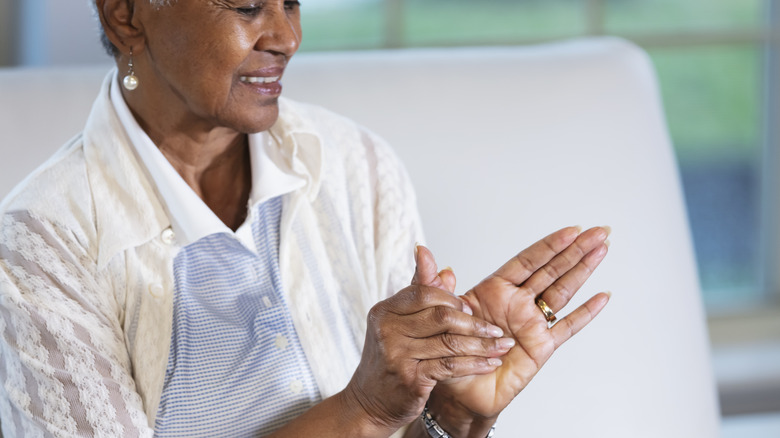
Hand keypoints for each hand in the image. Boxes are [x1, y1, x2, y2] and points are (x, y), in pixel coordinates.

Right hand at [342, 253, 519, 434]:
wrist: (369, 403)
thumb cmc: (389, 362)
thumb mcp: (399, 326)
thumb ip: (423, 297)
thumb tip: (448, 271)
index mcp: (385, 311)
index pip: (424, 292)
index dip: (451, 298)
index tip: (470, 309)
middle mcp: (387, 330)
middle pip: (440, 316)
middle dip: (473, 322)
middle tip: (494, 329)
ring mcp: (397, 355)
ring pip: (450, 342)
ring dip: (482, 345)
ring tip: (501, 346)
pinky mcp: (410, 379)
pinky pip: (451, 366)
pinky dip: (475, 364)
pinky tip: (490, 364)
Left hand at [419, 226, 609, 433]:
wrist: (455, 391)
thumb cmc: (447, 350)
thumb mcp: (436, 311)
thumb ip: (433, 283)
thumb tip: (422, 251)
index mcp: (495, 289)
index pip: (527, 260)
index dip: (549, 245)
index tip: (570, 229)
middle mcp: (517, 303)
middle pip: (552, 270)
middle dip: (576, 250)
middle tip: (599, 231)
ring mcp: (531, 323)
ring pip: (563, 291)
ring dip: (583, 270)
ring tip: (603, 248)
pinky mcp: (540, 347)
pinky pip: (567, 327)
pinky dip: (585, 313)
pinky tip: (602, 296)